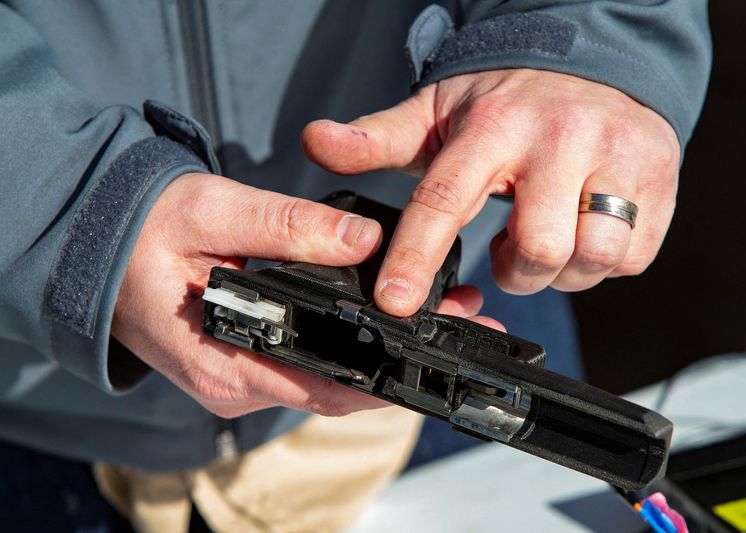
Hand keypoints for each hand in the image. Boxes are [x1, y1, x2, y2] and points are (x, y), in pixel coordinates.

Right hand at [112, 173, 498, 417]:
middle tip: (461, 321)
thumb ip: (288, 228)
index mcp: (225, 365)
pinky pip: (309, 363)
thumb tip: (362, 243)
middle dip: (403, 360)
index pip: (323, 387)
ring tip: (440, 312)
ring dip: (383, 350)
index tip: (437, 346)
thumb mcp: (213, 214)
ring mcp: (242, 377)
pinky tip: (385, 316)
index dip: (388, 374)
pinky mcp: (248, 361)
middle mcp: (236, 386)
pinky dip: (352, 343)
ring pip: (326, 376)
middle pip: (335, 387)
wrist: (96, 243)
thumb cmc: (141, 231)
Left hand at [302, 69, 680, 315]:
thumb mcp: (437, 112)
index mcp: (493, 129)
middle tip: (507, 248)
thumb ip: (377, 137)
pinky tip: (584, 230)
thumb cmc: (507, 102)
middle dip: (516, 271)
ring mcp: (619, 157)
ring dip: (562, 269)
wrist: (595, 61)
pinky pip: (632, 257)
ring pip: (593, 257)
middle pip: (538, 248)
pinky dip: (603, 260)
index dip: (417, 257)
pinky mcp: (661, 180)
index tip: (396, 304)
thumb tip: (315, 142)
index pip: (447, 199)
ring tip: (545, 235)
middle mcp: (560, 140)